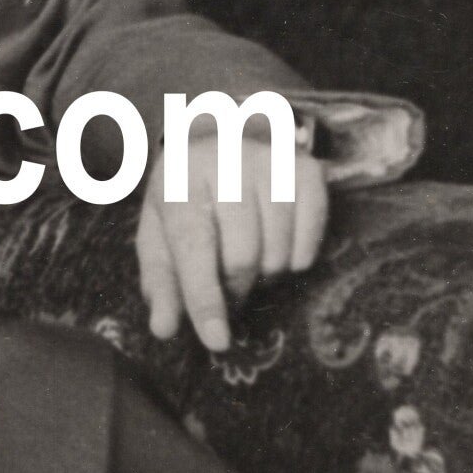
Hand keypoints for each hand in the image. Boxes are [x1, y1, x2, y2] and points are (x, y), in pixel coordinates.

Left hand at [135, 130, 328, 352]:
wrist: (222, 130)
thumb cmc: (185, 192)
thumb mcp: (160, 230)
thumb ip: (161, 280)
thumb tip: (164, 329)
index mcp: (180, 178)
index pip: (194, 246)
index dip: (204, 298)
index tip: (217, 341)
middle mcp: (226, 161)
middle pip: (242, 255)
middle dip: (235, 288)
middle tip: (230, 287)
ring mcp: (271, 161)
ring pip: (280, 250)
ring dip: (267, 273)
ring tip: (251, 259)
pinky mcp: (307, 166)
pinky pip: (313, 233)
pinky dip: (299, 255)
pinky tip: (281, 248)